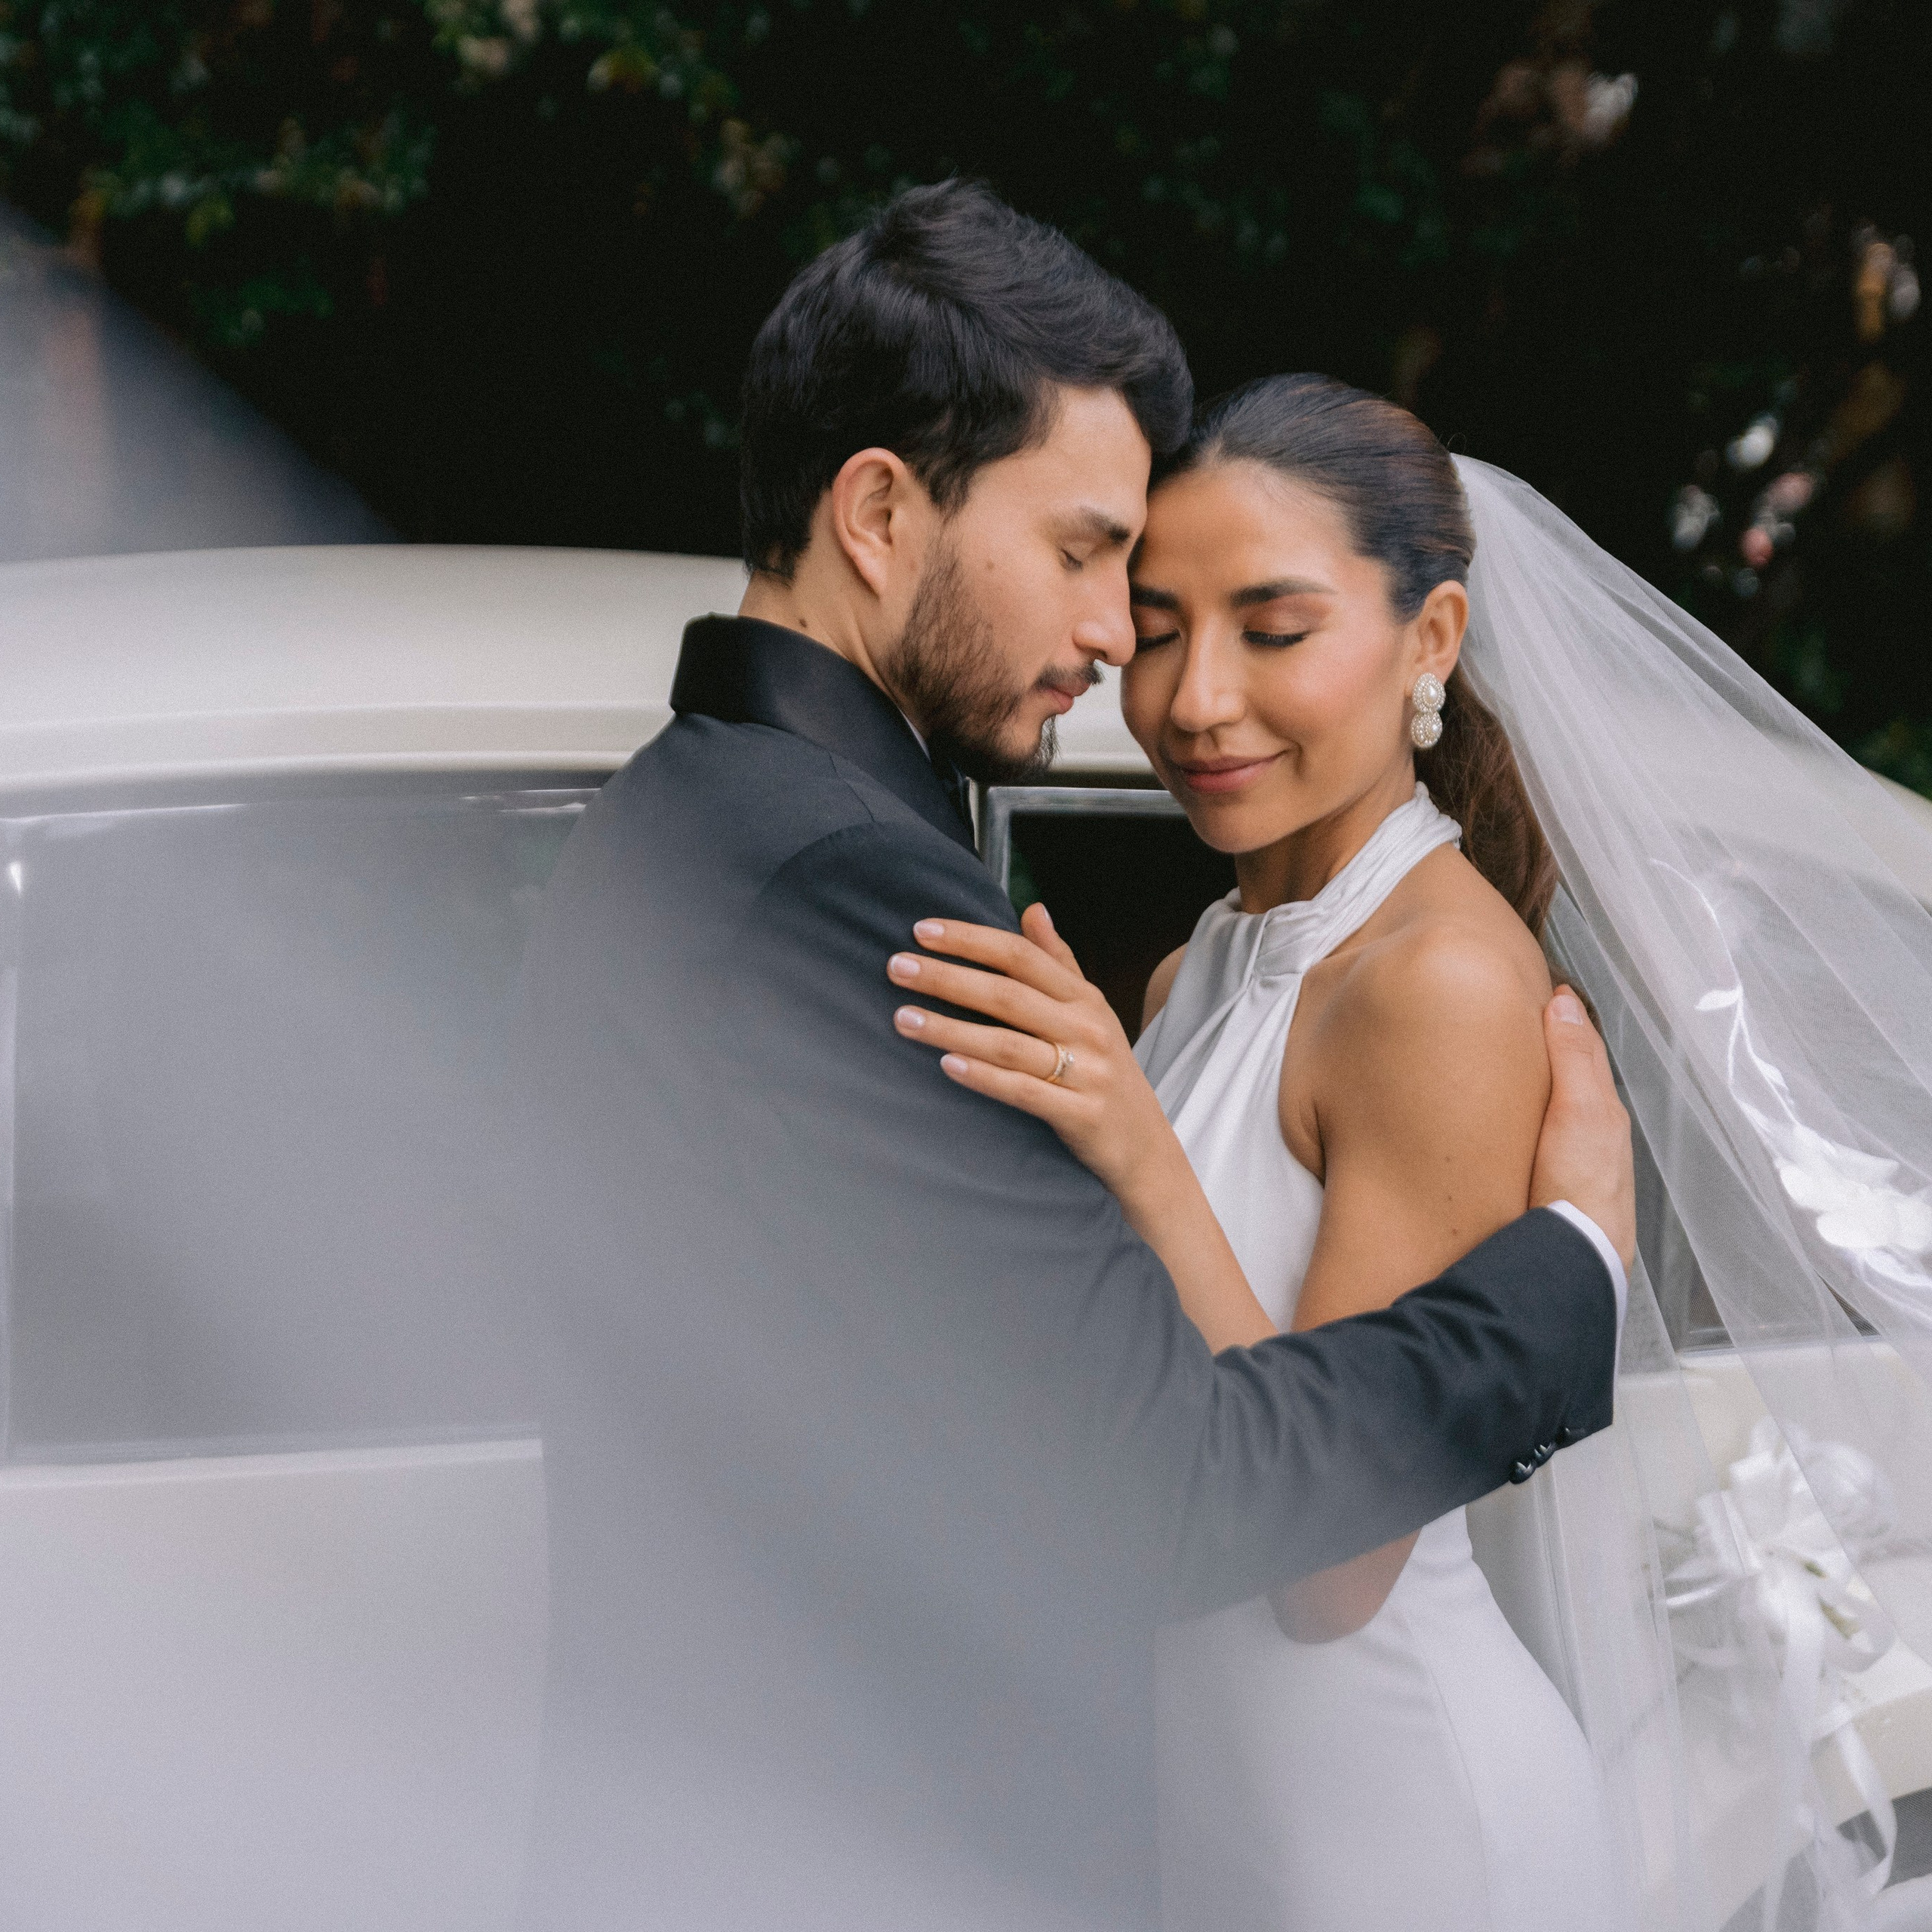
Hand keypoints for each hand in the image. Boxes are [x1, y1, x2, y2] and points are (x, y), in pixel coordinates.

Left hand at [887, 904, 1183, 1204]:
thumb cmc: (1103, 1070)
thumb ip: (1059, 961)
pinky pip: (1023, 1091)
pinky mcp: (1079, 1113)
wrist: (1144, 1145)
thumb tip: (1033, 909)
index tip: (922, 930)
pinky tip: (946, 1065)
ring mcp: (1086, 1071)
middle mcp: (1086, 1028)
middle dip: (947, 978)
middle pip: (1007, 994)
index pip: (1021, 956)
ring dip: (951, 1028)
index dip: (971, 940)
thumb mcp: (1090, 1011)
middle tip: (896, 967)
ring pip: (1007, 1043)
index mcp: (1083, 998)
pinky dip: (983, 1077)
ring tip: (903, 1019)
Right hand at [1529, 987, 1635, 1273]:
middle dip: (1558, 1045)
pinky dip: (1539, 1114)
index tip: (1544, 990)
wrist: (1577, 1259)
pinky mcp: (1557, 1185)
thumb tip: (1563, 1003)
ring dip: (1548, 1080)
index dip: (1566, 1018)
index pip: (1585, 1048)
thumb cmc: (1580, 1189)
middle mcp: (1597, 1132)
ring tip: (1518, 1061)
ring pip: (1565, 1106)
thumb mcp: (1578, 1112)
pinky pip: (1551, 1135)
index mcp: (1603, 1109)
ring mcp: (1579, 1160)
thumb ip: (1572, 1058)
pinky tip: (1520, 1121)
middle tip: (1526, 1016)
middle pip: (1578, 1076)